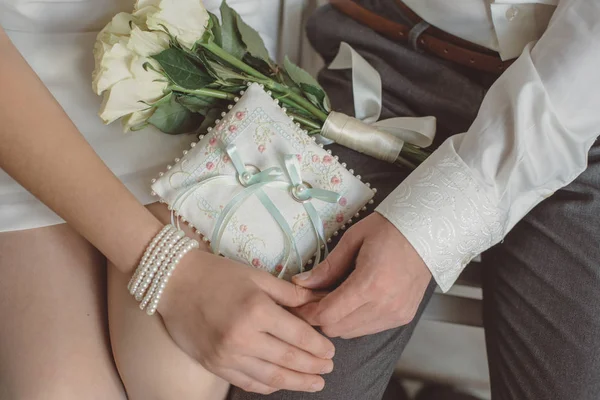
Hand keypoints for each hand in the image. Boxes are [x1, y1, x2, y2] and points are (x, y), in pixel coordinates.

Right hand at [157, 250, 334, 394]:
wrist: (174, 282)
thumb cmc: (218, 274)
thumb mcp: (258, 276)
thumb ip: (291, 294)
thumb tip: (321, 301)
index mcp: (257, 311)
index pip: (299, 336)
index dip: (319, 346)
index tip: (332, 351)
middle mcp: (243, 337)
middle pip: (288, 359)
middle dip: (313, 367)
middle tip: (329, 369)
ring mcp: (226, 355)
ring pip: (271, 377)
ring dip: (296, 382)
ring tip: (314, 383)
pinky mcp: (214, 365)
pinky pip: (248, 382)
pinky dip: (268, 386)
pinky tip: (282, 384)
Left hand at [292, 213, 431, 338]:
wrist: (428, 232)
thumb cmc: (391, 229)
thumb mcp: (353, 239)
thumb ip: (327, 267)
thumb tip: (302, 283)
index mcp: (370, 283)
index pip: (328, 315)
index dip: (307, 312)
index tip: (297, 303)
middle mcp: (385, 305)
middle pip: (336, 328)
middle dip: (319, 316)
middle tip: (313, 297)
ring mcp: (396, 314)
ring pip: (351, 332)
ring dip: (337, 320)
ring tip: (333, 297)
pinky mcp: (403, 317)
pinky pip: (368, 329)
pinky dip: (355, 320)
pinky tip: (353, 301)